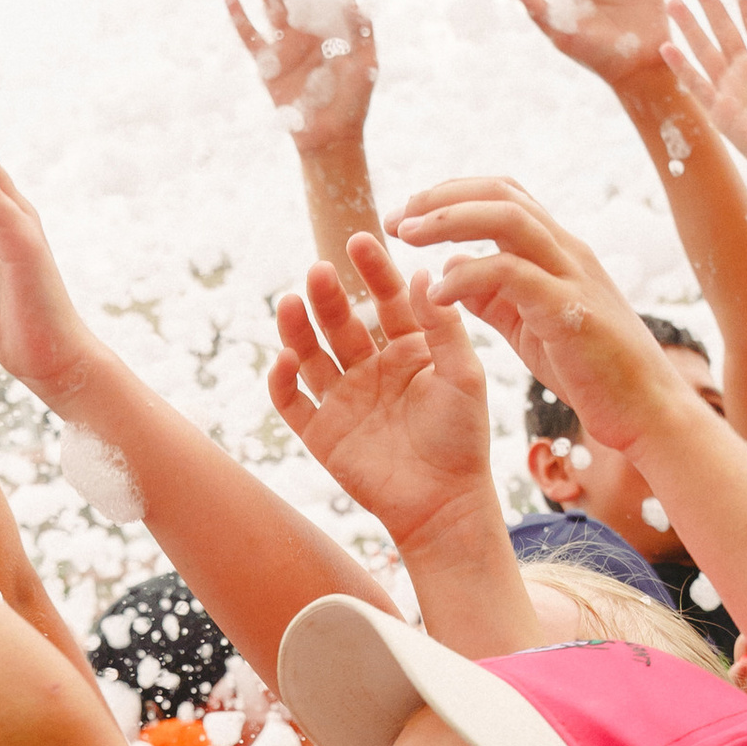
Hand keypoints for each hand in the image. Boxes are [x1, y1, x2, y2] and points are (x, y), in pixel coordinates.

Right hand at [226, 0, 377, 152]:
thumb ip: (362, 33)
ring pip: (271, 2)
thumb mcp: (366, 66)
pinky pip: (249, 37)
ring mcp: (285, 44)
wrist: (330, 136)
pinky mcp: (267, 65)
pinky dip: (239, 19)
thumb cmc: (353, 102)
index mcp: (332, 27)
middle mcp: (307, 29)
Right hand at [266, 231, 492, 549]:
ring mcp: (344, 400)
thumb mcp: (463, 375)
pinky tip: (286, 360)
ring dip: (298, 329)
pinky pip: (293, 402)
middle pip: (342, 323)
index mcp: (409, 351)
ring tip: (290, 302)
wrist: (445, 505)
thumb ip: (443, 326)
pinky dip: (283, 381)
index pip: (386, 301)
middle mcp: (372, 370)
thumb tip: (421, 272)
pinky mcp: (322, 434)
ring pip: (311, 355)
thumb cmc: (462, 439)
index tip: (360, 240)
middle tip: (319, 270)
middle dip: (329, 296)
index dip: (373, 272)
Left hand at [392, 177, 680, 458]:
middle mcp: (567, 251)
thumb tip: (448, 266)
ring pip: (508, 217)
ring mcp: (571, 276)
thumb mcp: (529, 324)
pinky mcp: (569, 311)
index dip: (451, 195)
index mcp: (558, 250)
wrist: (647, 409)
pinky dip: (469, 276)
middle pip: (501, 193)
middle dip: (441, 197)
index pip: (502, 195)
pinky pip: (512, 274)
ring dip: (448, 219)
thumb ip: (492, 294)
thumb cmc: (591, 370)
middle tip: (396, 218)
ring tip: (406, 236)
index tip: (408, 213)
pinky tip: (437, 294)